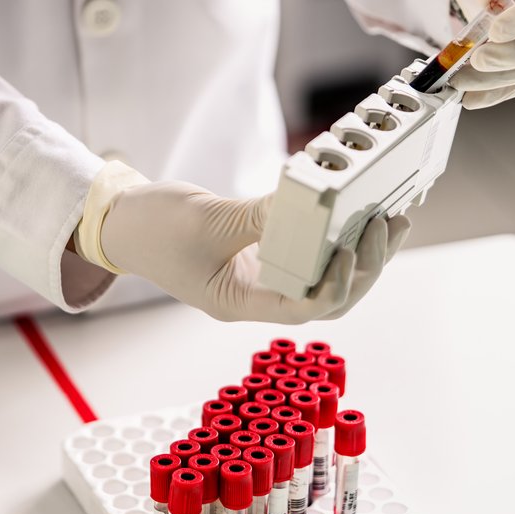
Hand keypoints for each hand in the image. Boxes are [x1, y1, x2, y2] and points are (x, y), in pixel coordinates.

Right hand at [97, 180, 410, 323]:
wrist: (124, 222)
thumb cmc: (153, 228)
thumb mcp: (207, 220)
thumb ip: (262, 217)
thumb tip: (314, 205)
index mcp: (237, 301)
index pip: (300, 308)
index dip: (336, 285)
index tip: (353, 249)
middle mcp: (256, 296)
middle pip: (326, 298)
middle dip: (364, 267)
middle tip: (388, 225)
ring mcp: (261, 277)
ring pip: (325, 278)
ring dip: (362, 254)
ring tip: (391, 219)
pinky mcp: (264, 255)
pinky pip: (310, 254)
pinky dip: (336, 236)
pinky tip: (358, 212)